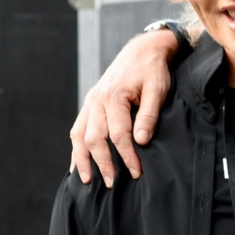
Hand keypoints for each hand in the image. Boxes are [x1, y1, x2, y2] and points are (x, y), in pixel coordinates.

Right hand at [70, 30, 177, 186]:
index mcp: (113, 96)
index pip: (118, 134)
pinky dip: (76, 148)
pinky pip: (77, 129)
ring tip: (86, 180)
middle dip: (102, 163)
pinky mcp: (90, 105)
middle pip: (94, 138)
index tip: (136, 172)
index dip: (127, 156)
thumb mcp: (158, 89)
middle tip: (111, 183)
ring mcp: (90, 102)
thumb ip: (149, 114)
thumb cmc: (152, 70)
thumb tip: (140, 141)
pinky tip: (77, 164)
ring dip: (82, 159)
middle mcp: (97, 100)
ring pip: (79, 135)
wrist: (142, 51)